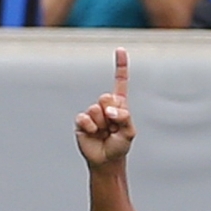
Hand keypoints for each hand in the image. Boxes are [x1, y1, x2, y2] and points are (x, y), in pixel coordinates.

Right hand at [75, 47, 134, 168]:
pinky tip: (94, 134)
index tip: (120, 49)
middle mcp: (105, 106)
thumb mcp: (129, 132)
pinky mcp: (81, 122)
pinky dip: (91, 127)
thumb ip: (124, 118)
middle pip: (106, 97)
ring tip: (104, 133)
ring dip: (101, 123)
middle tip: (112, 127)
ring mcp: (92, 113)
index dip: (120, 66)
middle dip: (111, 113)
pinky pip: (84, 118)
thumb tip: (110, 110)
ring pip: (96, 109)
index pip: (120, 82)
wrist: (106, 160)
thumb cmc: (120, 145)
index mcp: (119, 105)